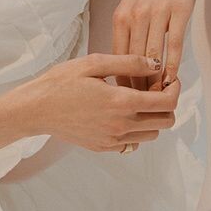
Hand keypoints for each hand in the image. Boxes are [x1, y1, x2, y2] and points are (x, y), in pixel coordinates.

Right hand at [12, 53, 181, 153]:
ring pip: (152, 134)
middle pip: (166, 121)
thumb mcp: (94, 63)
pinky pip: (133, 144)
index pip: (167, 102)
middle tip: (156, 89)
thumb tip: (156, 64)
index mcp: (121, 101)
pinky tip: (122, 115)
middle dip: (168, 104)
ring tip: (138, 101)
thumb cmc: (61, 82)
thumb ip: (129, 63)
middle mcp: (121, 125)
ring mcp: (113, 140)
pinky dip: (136, 131)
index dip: (175, 89)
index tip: (169, 79)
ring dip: (152, 118)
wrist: (36, 109)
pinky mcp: (104, 147)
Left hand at [110, 0, 198, 139]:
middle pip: (134, 61)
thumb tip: (122, 64)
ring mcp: (157, 14)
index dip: (121, 81)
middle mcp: (135, 17)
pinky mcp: (178, 11)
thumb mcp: (128, 7)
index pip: (118, 58)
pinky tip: (173, 79)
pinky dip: (173, 64)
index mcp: (121, 18)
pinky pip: (174, 43)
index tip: (123, 101)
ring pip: (154, 55)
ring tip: (158, 99)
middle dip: (137, 86)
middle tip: (140, 109)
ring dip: (156, 80)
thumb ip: (126, 33)